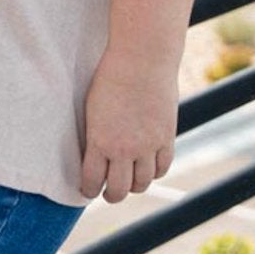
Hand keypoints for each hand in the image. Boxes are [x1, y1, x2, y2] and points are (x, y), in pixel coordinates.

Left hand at [79, 46, 178, 202]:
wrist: (142, 58)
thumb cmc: (110, 77)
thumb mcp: (92, 109)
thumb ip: (96, 136)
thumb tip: (95, 156)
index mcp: (99, 141)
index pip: (92, 181)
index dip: (89, 190)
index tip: (89, 189)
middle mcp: (124, 148)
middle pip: (118, 190)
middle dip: (111, 195)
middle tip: (109, 192)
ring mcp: (148, 145)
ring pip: (142, 183)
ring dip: (134, 185)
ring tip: (129, 181)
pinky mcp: (166, 138)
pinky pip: (162, 168)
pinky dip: (154, 172)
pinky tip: (148, 167)